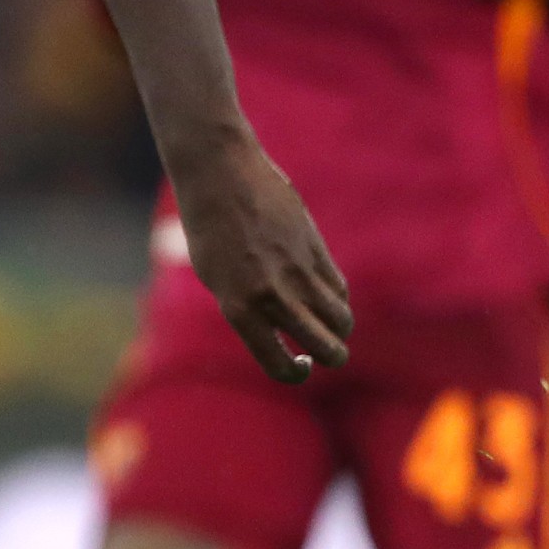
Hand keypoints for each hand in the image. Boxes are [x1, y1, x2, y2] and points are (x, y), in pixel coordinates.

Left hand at [172, 129, 350, 380]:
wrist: (220, 173)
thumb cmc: (208, 227)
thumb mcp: (216, 276)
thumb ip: (248, 307)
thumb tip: (281, 331)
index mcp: (240, 309)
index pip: (280, 366)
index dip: (295, 374)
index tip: (299, 365)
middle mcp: (273, 296)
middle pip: (326, 348)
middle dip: (332, 357)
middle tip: (326, 354)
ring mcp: (298, 272)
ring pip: (340, 319)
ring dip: (339, 330)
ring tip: (329, 327)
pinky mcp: (315, 247)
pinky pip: (337, 287)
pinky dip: (336, 299)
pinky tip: (323, 296)